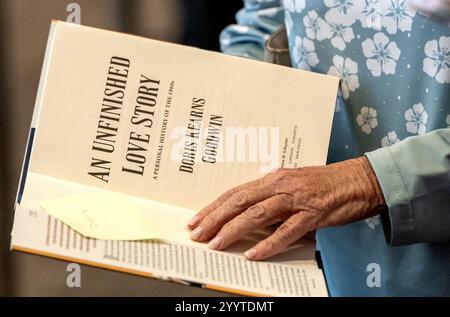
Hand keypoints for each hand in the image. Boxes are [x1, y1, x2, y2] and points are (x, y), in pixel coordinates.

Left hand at [187, 156, 385, 259]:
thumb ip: (270, 196)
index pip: (236, 192)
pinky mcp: (312, 213)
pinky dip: (269, 243)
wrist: (357, 180)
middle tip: (198, 233)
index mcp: (272, 178)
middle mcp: (279, 185)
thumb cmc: (323, 183)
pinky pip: (287, 231)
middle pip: (240, 201)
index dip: (213, 206)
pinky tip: (254, 254)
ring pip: (258, 214)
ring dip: (235, 229)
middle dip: (215, 218)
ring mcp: (295, 199)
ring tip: (217, 244)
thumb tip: (246, 212)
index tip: (196, 220)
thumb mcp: (291, 184)